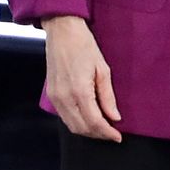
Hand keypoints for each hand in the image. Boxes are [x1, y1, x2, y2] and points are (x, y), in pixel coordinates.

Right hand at [43, 15, 121, 141]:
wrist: (62, 32)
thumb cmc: (85, 46)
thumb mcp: (102, 69)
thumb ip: (107, 96)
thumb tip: (115, 117)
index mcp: (79, 91)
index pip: (94, 122)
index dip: (107, 133)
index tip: (118, 137)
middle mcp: (64, 98)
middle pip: (81, 128)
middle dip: (98, 134)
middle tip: (112, 134)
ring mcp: (55, 98)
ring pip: (71, 125)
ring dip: (87, 131)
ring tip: (102, 129)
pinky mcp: (51, 95)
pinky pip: (64, 117)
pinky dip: (77, 123)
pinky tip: (88, 119)